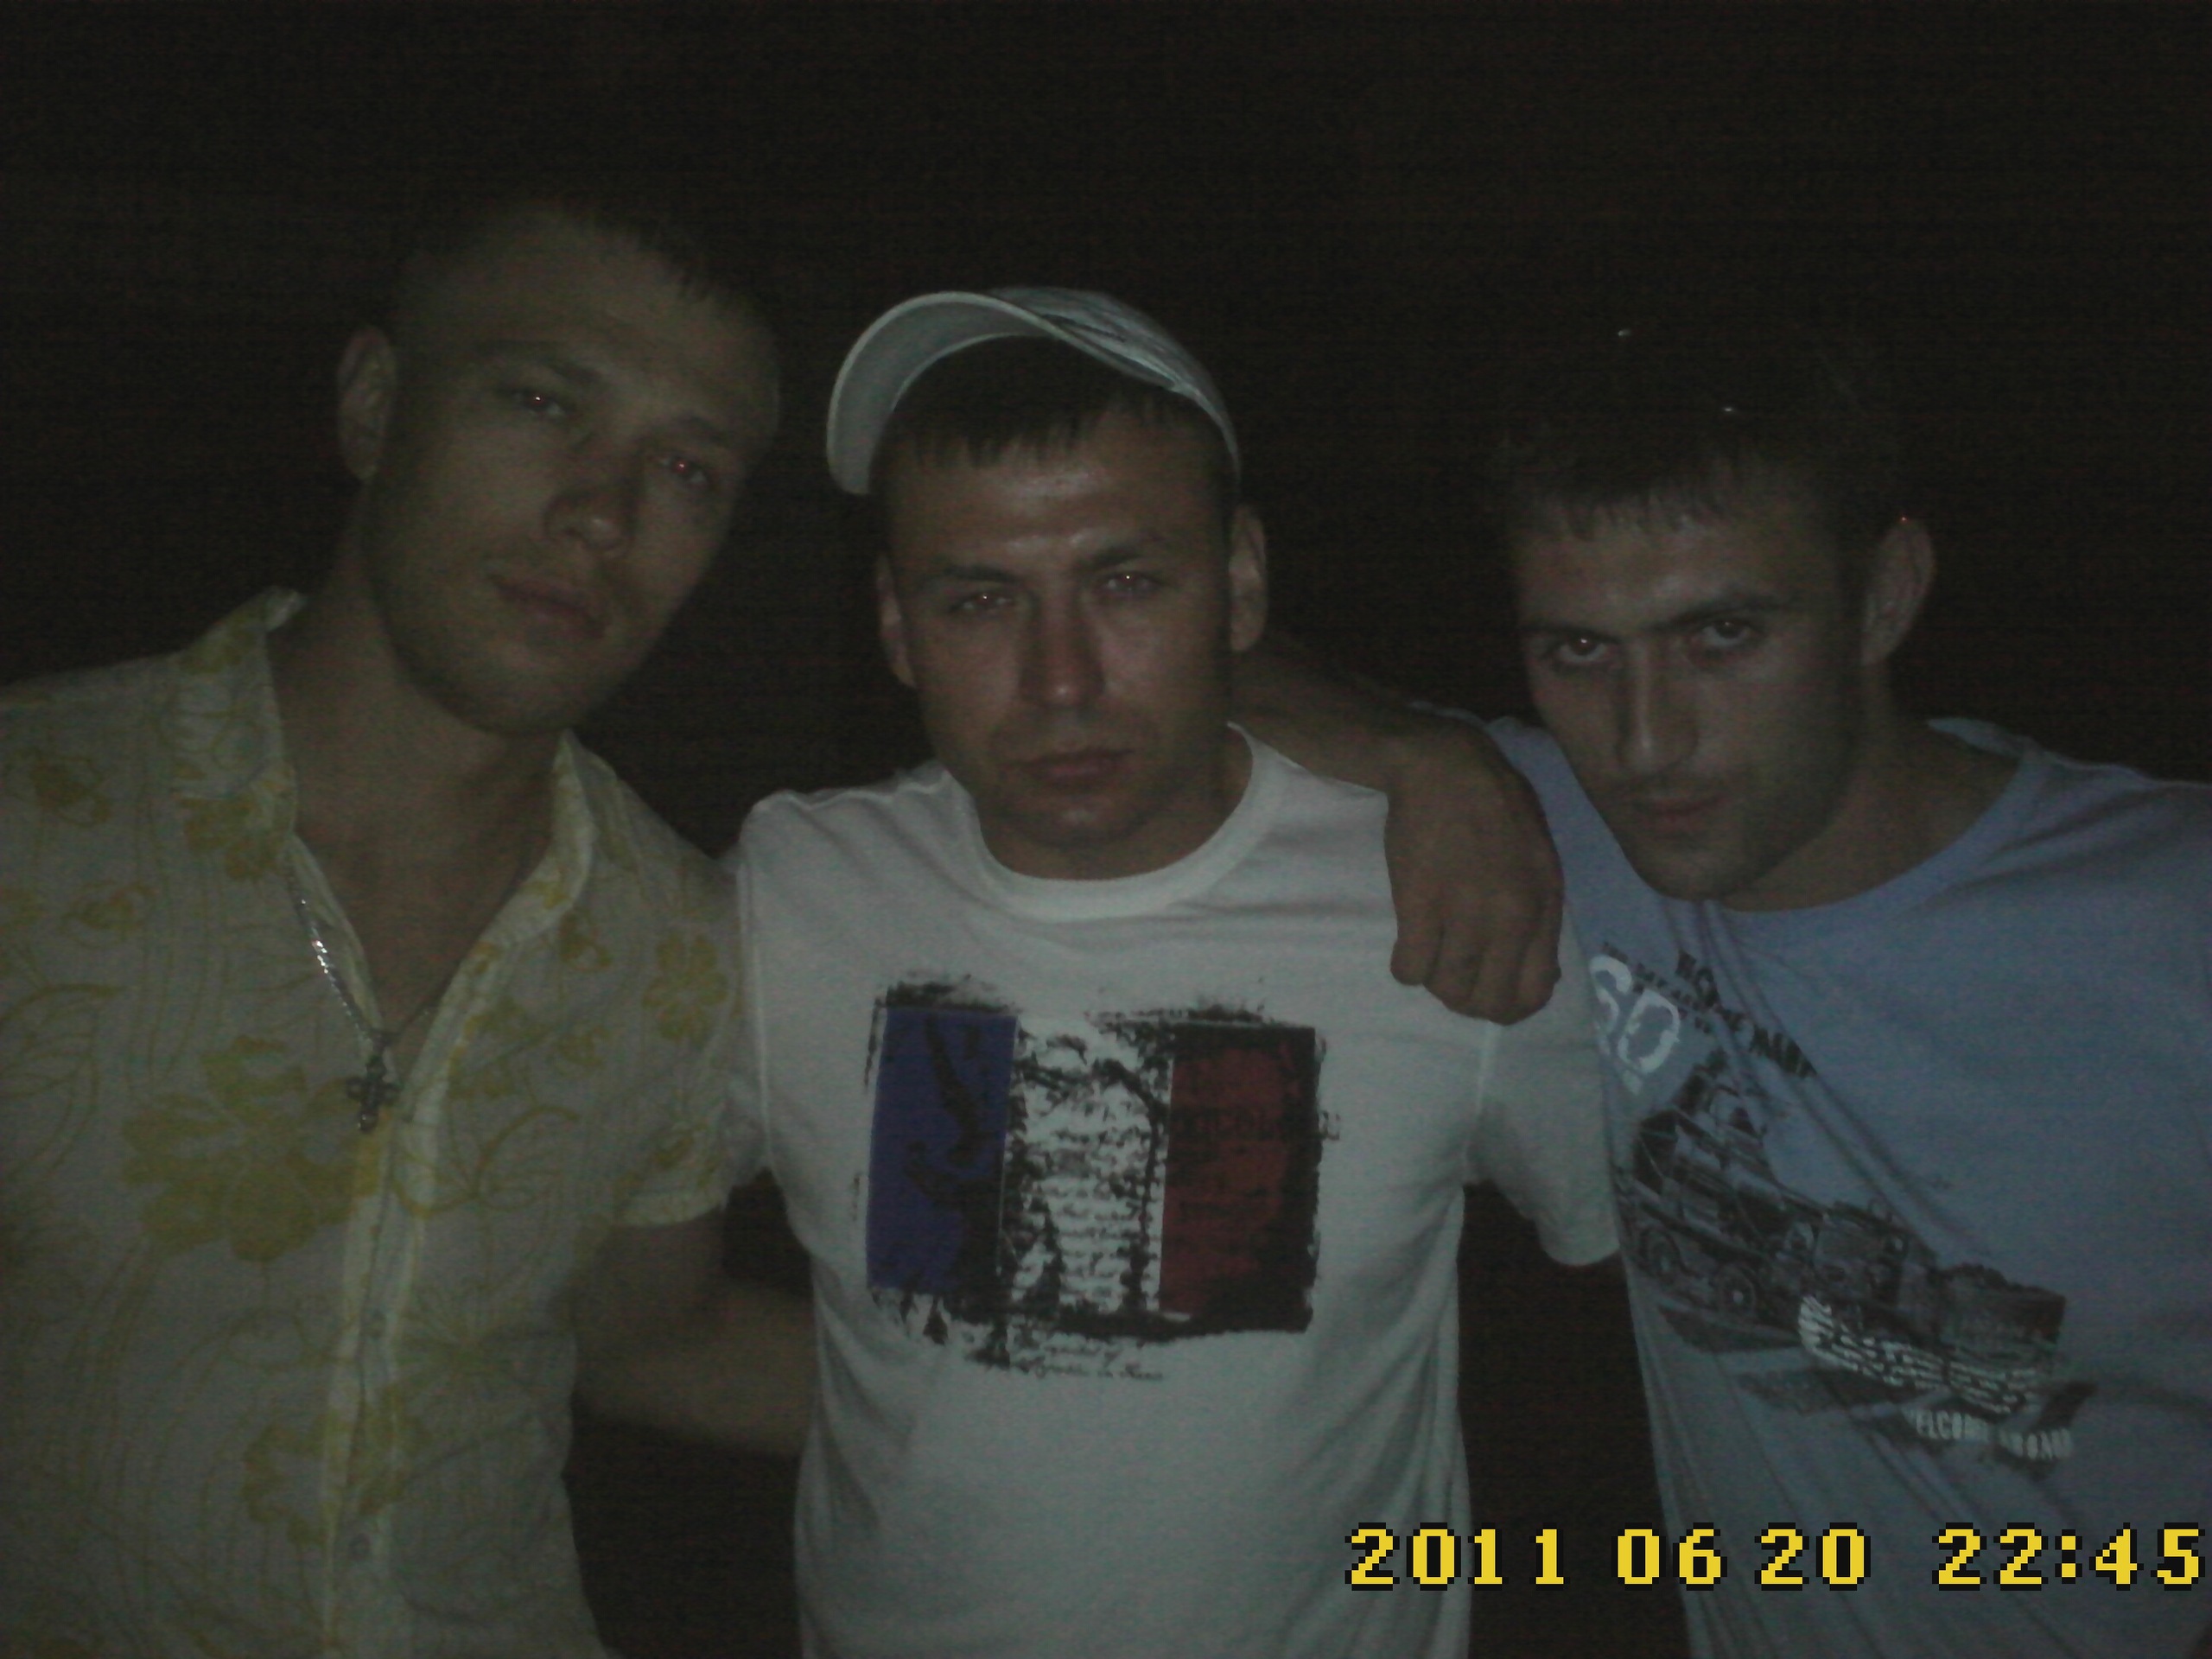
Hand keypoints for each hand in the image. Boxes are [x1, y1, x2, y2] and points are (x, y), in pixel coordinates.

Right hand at [1380, 721, 1563, 1022]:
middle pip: (1487, 1001)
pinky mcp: (1419, 904)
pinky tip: (1409, 944)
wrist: (1447, 768)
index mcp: (1543, 907)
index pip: (1533, 992)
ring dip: (1435, 981)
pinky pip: (1410, 968)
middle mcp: (1509, 918)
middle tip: (1453, 978)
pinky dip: (1406, 967)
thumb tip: (1543, 975)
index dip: (1507, 1007)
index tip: (1489, 995)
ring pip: (1446, 988)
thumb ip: (1542, 918)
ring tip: (1431, 955)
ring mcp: (1464, 913)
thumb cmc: (1497, 809)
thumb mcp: (1541, 863)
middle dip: (1467, 1000)